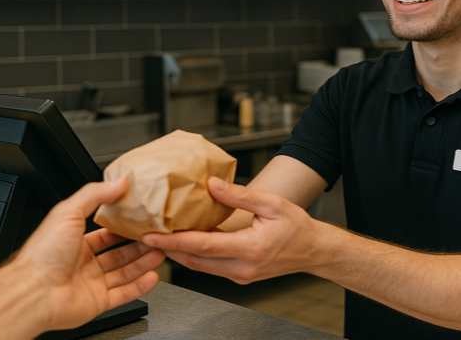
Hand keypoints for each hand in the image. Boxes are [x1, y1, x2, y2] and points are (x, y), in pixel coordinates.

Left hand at [13, 179, 165, 331]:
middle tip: (156, 237)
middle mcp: (82, 264)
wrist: (33, 291)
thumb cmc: (42, 255)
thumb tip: (117, 182)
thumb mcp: (68, 212)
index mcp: (74, 242)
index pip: (105, 233)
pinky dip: (140, 286)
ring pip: (125, 273)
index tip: (140, 220)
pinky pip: (123, 294)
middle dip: (139, 245)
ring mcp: (90, 284)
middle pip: (119, 254)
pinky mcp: (97, 302)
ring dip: (144, 263)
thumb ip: (94, 195)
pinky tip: (152, 276)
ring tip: (161, 252)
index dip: (123, 227)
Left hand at [143, 177, 323, 283]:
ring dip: (178, 254)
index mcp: (250, 248)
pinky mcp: (240, 276)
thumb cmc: (298, 228)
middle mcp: (243, 267)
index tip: (153, 234)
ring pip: (200, 267)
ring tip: (159, 239)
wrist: (314, 251)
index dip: (175, 240)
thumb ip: (240, 195)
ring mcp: (240, 275)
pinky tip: (185, 243)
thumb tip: (212, 184)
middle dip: (167, 249)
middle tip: (145, 237)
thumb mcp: (272, 204)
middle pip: (195, 261)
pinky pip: (211, 268)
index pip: (204, 246)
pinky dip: (195, 256)